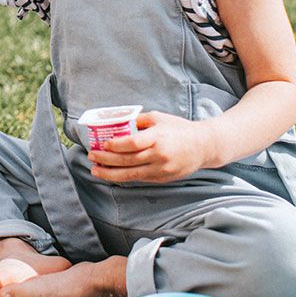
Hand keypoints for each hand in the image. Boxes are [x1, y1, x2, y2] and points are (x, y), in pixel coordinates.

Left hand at [87, 111, 213, 182]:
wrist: (204, 146)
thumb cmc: (179, 129)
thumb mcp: (159, 118)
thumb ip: (138, 120)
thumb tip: (117, 121)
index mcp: (158, 137)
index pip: (132, 143)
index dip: (115, 145)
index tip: (102, 144)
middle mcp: (159, 155)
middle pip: (128, 160)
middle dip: (106, 160)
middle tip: (92, 156)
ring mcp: (161, 169)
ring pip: (131, 174)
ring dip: (110, 173)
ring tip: (95, 170)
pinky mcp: (163, 178)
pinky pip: (139, 178)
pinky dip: (124, 177)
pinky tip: (112, 174)